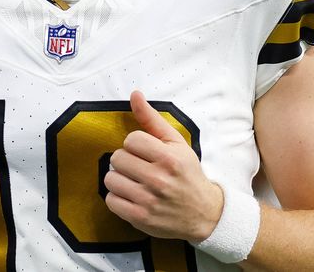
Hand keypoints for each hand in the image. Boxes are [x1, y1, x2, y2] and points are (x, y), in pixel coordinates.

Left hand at [103, 91, 224, 241]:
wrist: (203, 213)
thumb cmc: (187, 174)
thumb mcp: (176, 144)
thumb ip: (152, 119)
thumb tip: (134, 94)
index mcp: (168, 158)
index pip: (131, 139)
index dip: (136, 145)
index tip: (145, 152)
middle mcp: (158, 179)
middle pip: (117, 158)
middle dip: (126, 160)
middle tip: (139, 167)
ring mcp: (148, 200)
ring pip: (110, 179)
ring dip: (119, 178)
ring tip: (134, 181)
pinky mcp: (139, 218)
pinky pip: (111, 200)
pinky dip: (117, 197)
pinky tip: (131, 196)